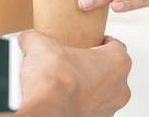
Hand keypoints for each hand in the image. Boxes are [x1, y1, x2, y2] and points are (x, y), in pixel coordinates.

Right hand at [16, 30, 130, 116]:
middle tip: (72, 59)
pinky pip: (91, 107)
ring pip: (102, 91)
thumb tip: (28, 38)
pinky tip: (62, 97)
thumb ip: (36, 38)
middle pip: (110, 69)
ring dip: (87, 85)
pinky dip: (79, 102)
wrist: (47, 113)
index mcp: (118, 62)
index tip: (87, 40)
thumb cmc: (56, 82)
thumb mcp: (41, 46)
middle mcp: (120, 86)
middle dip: (91, 64)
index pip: (115, 45)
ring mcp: (110, 108)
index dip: (99, 40)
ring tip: (64, 80)